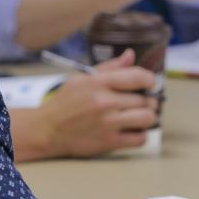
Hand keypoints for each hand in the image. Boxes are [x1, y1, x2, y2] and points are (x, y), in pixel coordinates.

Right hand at [11, 49, 157, 160]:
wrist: (47, 130)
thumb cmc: (66, 103)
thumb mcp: (82, 79)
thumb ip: (109, 68)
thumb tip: (131, 55)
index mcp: (98, 83)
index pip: (137, 76)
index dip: (150, 79)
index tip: (150, 83)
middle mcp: (105, 102)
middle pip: (145, 99)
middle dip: (148, 100)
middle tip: (141, 102)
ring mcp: (108, 124)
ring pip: (148, 118)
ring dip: (148, 117)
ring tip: (139, 116)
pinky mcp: (109, 142)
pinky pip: (140, 139)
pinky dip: (141, 135)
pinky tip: (132, 130)